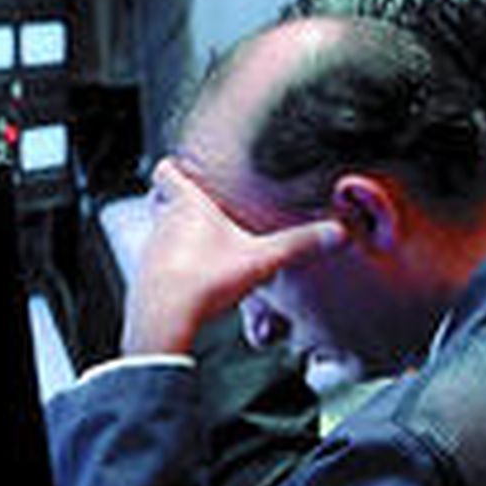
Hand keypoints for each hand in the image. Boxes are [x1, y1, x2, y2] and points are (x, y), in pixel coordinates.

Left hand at [121, 159, 346, 356]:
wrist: (166, 319)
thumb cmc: (206, 279)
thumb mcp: (262, 260)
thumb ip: (300, 245)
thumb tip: (338, 233)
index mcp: (187, 203)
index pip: (166, 169)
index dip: (177, 166)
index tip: (190, 169)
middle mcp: (163, 222)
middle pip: (162, 199)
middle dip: (183, 203)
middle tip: (209, 210)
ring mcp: (152, 249)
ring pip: (163, 231)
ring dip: (180, 236)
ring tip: (209, 247)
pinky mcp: (147, 276)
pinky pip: (161, 262)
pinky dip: (176, 264)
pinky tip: (199, 278)